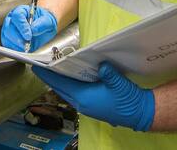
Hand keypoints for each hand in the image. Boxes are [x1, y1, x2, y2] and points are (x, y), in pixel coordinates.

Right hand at [1, 5, 57, 51]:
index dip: (22, 26)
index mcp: (21, 11)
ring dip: (16, 44)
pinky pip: (8, 45)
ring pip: (6, 37)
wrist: (43, 28)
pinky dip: (15, 49)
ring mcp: (9, 29)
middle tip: (27, 43)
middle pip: (8, 27)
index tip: (28, 35)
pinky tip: (23, 48)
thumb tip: (33, 30)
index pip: (17, 16)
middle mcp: (12, 19)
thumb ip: (42, 24)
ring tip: (27, 46)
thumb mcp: (48, 20)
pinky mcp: (8, 39)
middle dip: (17, 37)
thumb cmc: (44, 21)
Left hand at [34, 62, 154, 131]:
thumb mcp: (119, 83)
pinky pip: (75, 95)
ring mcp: (87, 107)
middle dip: (51, 79)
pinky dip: (69, 86)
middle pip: (62, 89)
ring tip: (52, 71)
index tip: (37, 68)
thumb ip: (108, 73)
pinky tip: (70, 79)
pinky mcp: (92, 106)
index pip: (62, 85)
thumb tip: (100, 64)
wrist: (139, 113)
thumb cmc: (128, 99)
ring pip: (68, 93)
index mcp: (85, 98)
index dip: (49, 75)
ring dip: (60, 83)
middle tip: (41, 67)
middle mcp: (82, 104)